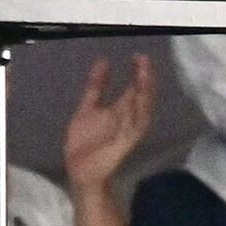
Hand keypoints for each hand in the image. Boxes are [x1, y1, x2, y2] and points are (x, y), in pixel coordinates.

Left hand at [59, 53, 157, 195]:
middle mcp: (128, 120)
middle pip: (143, 98)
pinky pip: (132, 130)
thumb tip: (103, 61)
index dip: (139, 72)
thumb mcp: (88, 107)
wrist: (80, 170)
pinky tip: (133, 103)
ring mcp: (128, 133)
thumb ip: (96, 86)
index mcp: (121, 110)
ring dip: (144, 95)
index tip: (138, 56)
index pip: (135, 88)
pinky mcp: (123, 146)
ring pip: (142, 112)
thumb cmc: (86, 141)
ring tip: (143, 77)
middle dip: (145, 81)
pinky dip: (134, 117)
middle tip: (143, 63)